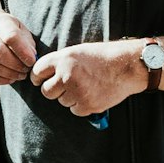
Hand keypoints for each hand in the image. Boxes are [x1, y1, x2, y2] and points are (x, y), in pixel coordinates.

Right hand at [0, 11, 39, 86]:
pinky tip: (10, 78)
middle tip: (26, 70)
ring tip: (21, 75)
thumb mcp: (20, 30)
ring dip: (9, 73)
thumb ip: (27, 44)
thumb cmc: (9, 32)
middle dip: (15, 64)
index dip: (22, 51)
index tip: (32, 61)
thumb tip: (32, 59)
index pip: (10, 36)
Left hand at [31, 40, 148, 114]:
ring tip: (85, 86)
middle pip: (46, 91)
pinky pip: (75, 110)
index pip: (37, 71)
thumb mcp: (77, 52)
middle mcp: (67, 75)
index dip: (38, 77)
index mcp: (63, 59)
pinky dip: (81, 105)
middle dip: (52, 90)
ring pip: (62, 101)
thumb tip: (43, 74)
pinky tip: (91, 94)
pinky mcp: (87, 105)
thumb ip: (59, 62)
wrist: (126, 66)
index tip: (39, 80)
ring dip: (69, 97)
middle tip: (63, 86)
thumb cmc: (102, 57)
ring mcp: (77, 92)